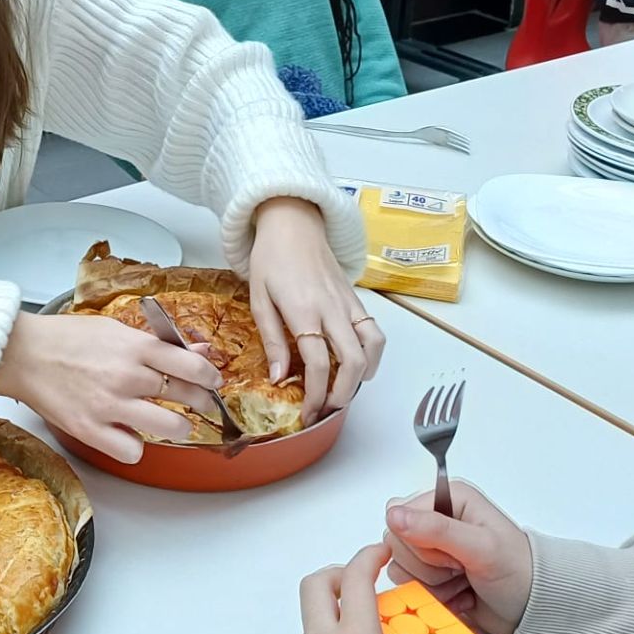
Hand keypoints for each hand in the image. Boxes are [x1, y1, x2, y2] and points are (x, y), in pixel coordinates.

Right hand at [0, 311, 224, 463]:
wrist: (22, 354)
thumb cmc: (66, 339)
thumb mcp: (115, 330)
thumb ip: (157, 343)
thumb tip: (198, 352)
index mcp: (135, 347)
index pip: (192, 365)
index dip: (210, 376)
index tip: (211, 381)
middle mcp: (128, 376)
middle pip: (187, 396)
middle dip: (200, 402)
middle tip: (196, 402)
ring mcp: (110, 405)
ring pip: (171, 428)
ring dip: (178, 428)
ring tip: (171, 423)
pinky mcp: (91, 430)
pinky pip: (134, 452)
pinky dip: (136, 447)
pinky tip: (130, 434)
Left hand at [247, 196, 384, 420]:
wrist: (293, 222)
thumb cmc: (271, 258)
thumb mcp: (259, 298)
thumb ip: (272, 339)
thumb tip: (279, 377)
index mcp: (303, 310)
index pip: (317, 362)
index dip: (314, 394)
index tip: (307, 412)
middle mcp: (332, 309)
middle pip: (352, 361)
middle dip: (343, 393)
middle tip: (326, 408)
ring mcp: (349, 303)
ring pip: (373, 346)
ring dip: (364, 375)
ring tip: (346, 390)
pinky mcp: (357, 298)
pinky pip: (374, 330)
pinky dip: (372, 353)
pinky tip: (358, 364)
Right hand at [383, 482, 534, 633]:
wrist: (534, 607)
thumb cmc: (519, 572)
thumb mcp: (481, 547)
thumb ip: (437, 529)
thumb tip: (394, 515)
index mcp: (447, 498)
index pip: (398, 516)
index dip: (420, 542)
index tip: (452, 554)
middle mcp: (435, 519)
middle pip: (396, 543)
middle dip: (428, 566)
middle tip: (461, 568)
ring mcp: (431, 549)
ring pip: (400, 568)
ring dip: (431, 584)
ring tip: (462, 582)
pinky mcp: (430, 575)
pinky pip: (409, 587)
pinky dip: (434, 598)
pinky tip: (459, 594)